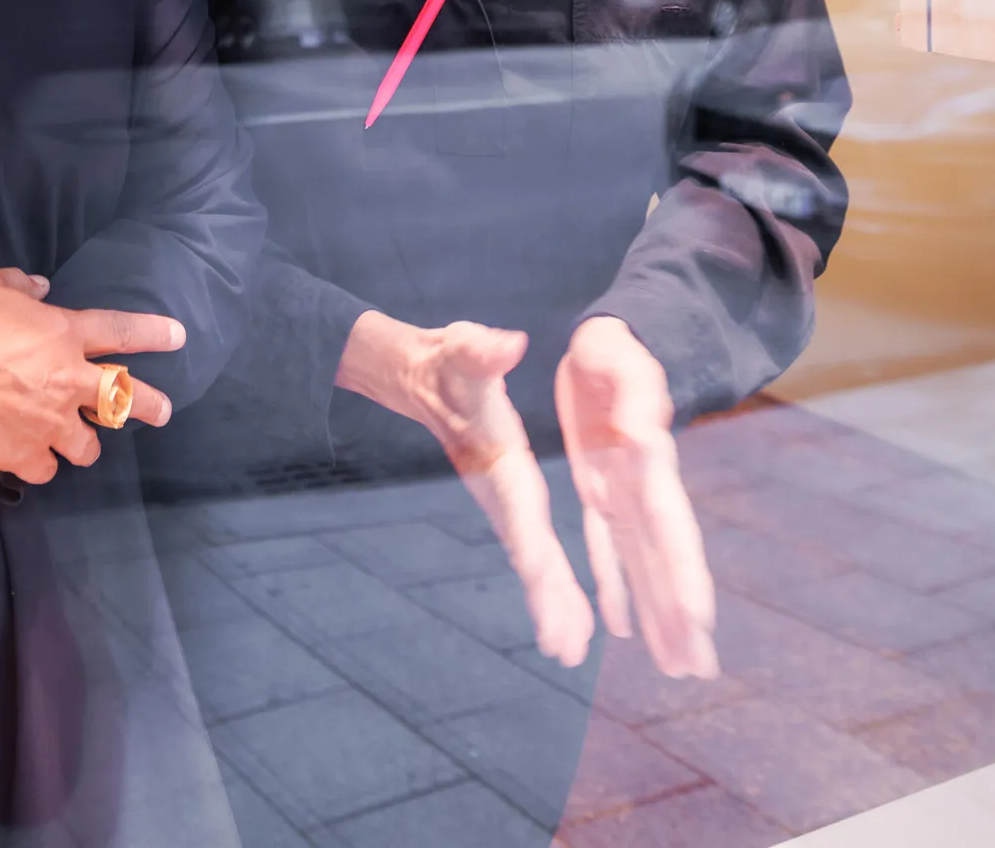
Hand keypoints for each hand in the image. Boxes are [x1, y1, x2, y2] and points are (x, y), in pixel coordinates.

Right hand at [0, 264, 180, 482]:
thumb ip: (17, 285)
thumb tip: (37, 287)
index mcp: (64, 334)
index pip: (121, 331)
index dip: (152, 333)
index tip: (178, 337)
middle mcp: (67, 381)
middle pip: (125, 398)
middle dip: (150, 405)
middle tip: (163, 412)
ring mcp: (49, 424)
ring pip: (87, 445)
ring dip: (84, 444)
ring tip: (81, 447)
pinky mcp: (24, 455)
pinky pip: (44, 469)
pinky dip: (38, 464)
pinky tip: (29, 460)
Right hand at [336, 312, 594, 665]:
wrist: (420, 378)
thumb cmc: (448, 360)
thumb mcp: (464, 347)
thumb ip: (484, 350)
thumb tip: (509, 344)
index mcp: (495, 457)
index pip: (516, 505)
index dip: (531, 543)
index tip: (546, 583)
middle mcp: (497, 488)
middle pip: (524, 549)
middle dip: (544, 596)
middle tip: (564, 646)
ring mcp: (502, 500)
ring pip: (530, 560)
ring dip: (550, 604)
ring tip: (572, 650)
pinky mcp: (510, 502)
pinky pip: (534, 553)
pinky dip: (551, 589)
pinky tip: (574, 623)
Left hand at [556, 315, 717, 678]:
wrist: (610, 334)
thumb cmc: (610, 339)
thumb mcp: (612, 350)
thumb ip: (633, 389)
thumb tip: (646, 434)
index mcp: (644, 451)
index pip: (667, 519)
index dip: (682, 568)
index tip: (699, 618)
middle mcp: (640, 481)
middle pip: (665, 555)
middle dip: (680, 611)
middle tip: (697, 671)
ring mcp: (623, 490)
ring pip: (642, 562)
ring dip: (658, 613)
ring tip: (676, 667)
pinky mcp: (600, 488)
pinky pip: (609, 547)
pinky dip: (618, 586)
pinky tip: (624, 629)